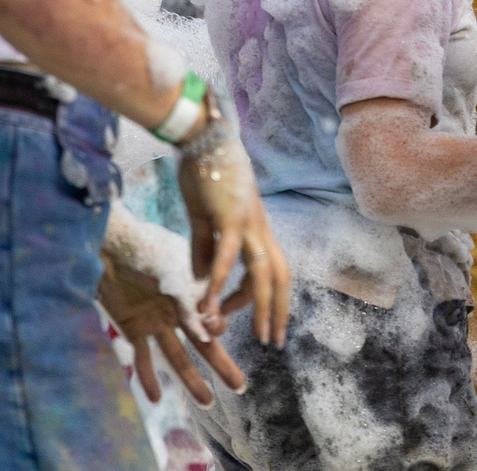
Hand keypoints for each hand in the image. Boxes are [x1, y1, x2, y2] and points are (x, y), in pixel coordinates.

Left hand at [100, 240, 247, 403]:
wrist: (109, 247)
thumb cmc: (145, 251)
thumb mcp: (172, 273)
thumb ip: (188, 305)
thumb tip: (207, 335)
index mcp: (192, 295)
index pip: (213, 322)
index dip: (218, 332)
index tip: (216, 331)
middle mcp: (177, 313)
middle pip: (203, 346)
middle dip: (221, 366)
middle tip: (240, 386)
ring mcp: (155, 324)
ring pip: (177, 357)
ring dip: (191, 380)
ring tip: (208, 402)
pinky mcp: (132, 330)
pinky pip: (142, 359)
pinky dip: (147, 378)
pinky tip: (156, 398)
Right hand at [177, 117, 291, 346]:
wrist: (203, 135)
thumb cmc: (203, 171)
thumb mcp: (201, 216)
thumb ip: (201, 247)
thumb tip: (197, 277)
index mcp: (253, 228)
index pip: (263, 271)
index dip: (251, 298)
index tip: (227, 316)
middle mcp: (258, 228)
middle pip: (278, 276)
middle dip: (279, 310)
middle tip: (276, 341)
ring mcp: (248, 222)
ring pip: (263, 272)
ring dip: (262, 306)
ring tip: (261, 335)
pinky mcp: (231, 216)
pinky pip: (227, 256)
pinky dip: (219, 282)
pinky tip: (210, 303)